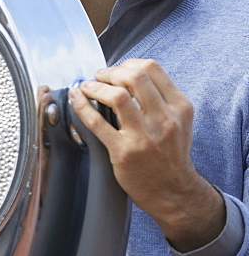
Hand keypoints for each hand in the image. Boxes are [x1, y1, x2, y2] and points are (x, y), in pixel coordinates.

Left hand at [68, 59, 224, 251]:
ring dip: (95, 86)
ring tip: (86, 87)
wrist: (174, 192)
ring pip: (116, 96)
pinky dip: (81, 106)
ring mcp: (144, 136)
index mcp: (179, 107)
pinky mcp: (123, 151)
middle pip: (134, 76)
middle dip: (110, 71)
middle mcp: (164, 119)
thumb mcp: (178, 122)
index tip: (115, 70)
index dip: (127, 63)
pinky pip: (96, 122)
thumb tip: (128, 75)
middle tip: (98, 76)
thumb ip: (160, 99)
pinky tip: (75, 99)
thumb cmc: (170, 155)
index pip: (152, 68)